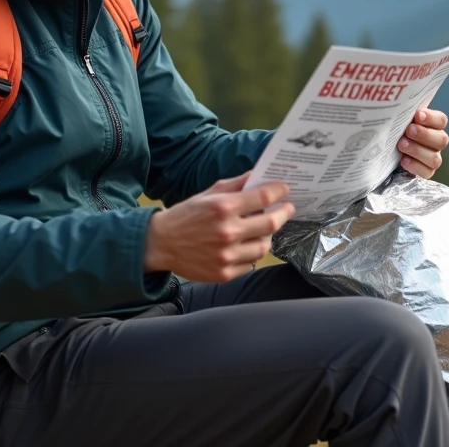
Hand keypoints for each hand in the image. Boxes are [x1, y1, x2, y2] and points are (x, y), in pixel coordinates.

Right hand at [143, 173, 294, 281]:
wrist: (161, 244)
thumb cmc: (186, 216)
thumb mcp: (208, 194)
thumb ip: (235, 185)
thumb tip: (259, 176)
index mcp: (222, 208)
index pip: (263, 197)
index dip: (278, 192)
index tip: (284, 190)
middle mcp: (227, 232)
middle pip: (271, 223)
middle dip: (283, 213)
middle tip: (287, 208)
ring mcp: (227, 255)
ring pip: (264, 246)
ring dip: (268, 235)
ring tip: (264, 228)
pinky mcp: (225, 273)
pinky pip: (251, 263)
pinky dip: (252, 253)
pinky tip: (245, 245)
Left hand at [397, 108, 448, 177]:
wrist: (384, 147)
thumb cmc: (393, 127)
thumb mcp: (398, 117)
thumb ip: (402, 111)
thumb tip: (394, 102)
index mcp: (433, 125)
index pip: (441, 121)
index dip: (431, 118)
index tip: (417, 115)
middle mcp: (436, 141)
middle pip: (442, 140)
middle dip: (424, 135)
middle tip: (409, 130)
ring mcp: (432, 157)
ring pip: (435, 158)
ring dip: (418, 151)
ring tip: (401, 144)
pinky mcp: (426, 171)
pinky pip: (427, 172)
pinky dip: (415, 166)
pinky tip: (403, 160)